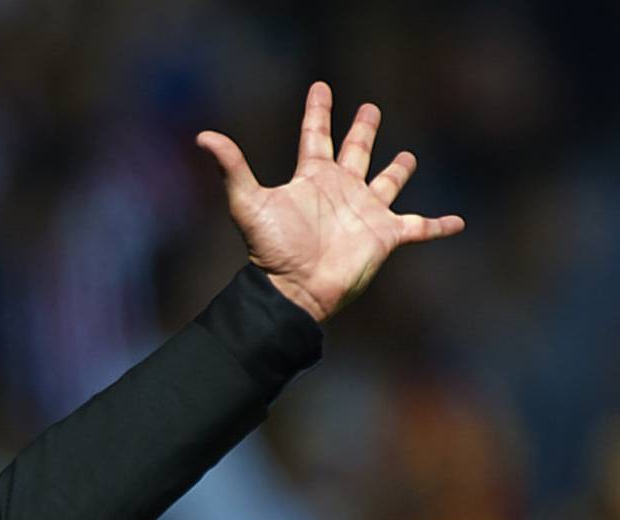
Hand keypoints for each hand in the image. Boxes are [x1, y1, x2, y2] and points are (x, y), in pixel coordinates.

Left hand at [197, 82, 464, 322]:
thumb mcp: (248, 203)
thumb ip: (232, 168)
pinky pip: (420, 227)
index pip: (316, 136)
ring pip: (387, 182)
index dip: (318, 112)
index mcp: (313, 179)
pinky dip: (439, 225)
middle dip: (363, 130)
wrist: (295, 289)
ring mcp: (366, 212)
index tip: (322, 87)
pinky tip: (458, 221)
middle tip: (371, 108)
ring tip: (408, 156)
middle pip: (355, 151)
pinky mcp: (386, 235)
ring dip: (398, 170)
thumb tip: (204, 136)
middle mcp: (341, 190)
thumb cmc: (272, 249)